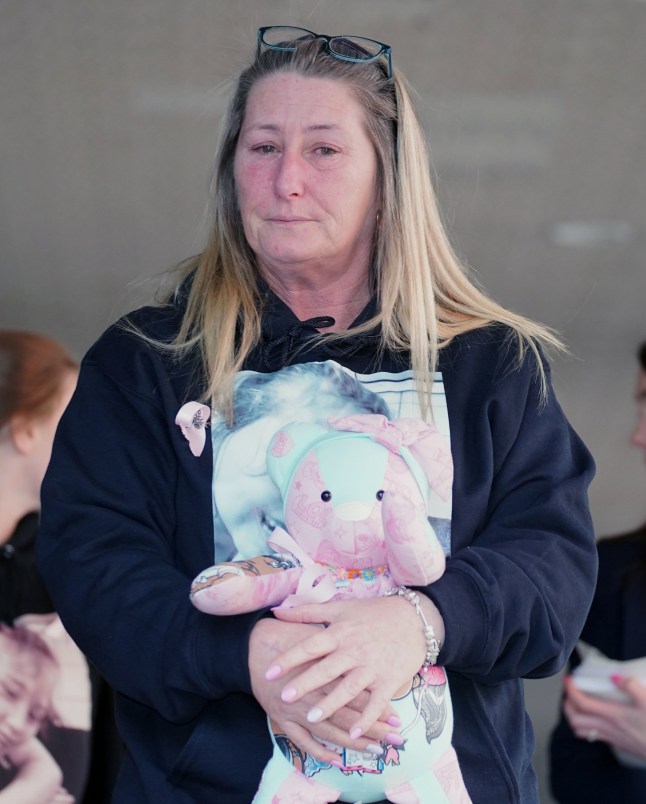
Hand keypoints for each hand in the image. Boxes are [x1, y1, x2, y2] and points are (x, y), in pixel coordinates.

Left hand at [249, 617, 404, 763]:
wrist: (415, 619)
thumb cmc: (374, 613)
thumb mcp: (341, 608)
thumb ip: (308, 612)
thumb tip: (277, 610)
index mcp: (340, 632)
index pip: (310, 646)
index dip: (290, 659)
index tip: (269, 671)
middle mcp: (354, 650)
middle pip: (326, 669)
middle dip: (305, 683)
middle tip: (284, 697)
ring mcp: (372, 667)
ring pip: (348, 688)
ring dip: (331, 704)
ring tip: (311, 718)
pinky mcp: (389, 680)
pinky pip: (376, 703)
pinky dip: (366, 719)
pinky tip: (353, 734)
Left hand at [563, 673, 645, 758]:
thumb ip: (632, 686)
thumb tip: (615, 676)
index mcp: (613, 715)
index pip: (581, 703)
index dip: (570, 690)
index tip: (568, 679)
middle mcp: (608, 729)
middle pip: (575, 719)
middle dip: (567, 704)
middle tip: (571, 692)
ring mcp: (613, 739)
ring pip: (581, 731)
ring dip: (575, 716)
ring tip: (579, 704)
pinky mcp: (619, 745)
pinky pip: (594, 737)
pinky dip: (587, 726)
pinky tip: (597, 717)